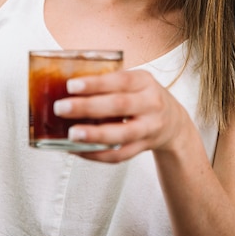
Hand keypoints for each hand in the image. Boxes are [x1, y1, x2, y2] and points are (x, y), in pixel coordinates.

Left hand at [53, 69, 188, 161]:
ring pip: (121, 134)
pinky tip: (77, 150)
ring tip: (71, 134)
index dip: (96, 83)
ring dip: (94, 135)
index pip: (120, 80)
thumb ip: (109, 81)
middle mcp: (150, 104)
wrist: (173, 122)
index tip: (71, 85)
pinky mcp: (143, 148)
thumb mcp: (135, 81)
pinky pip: (119, 155)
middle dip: (87, 107)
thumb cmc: (142, 96)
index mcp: (145, 82)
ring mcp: (149, 128)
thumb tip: (65, 85)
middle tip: (61, 108)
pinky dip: (96, 154)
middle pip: (119, 106)